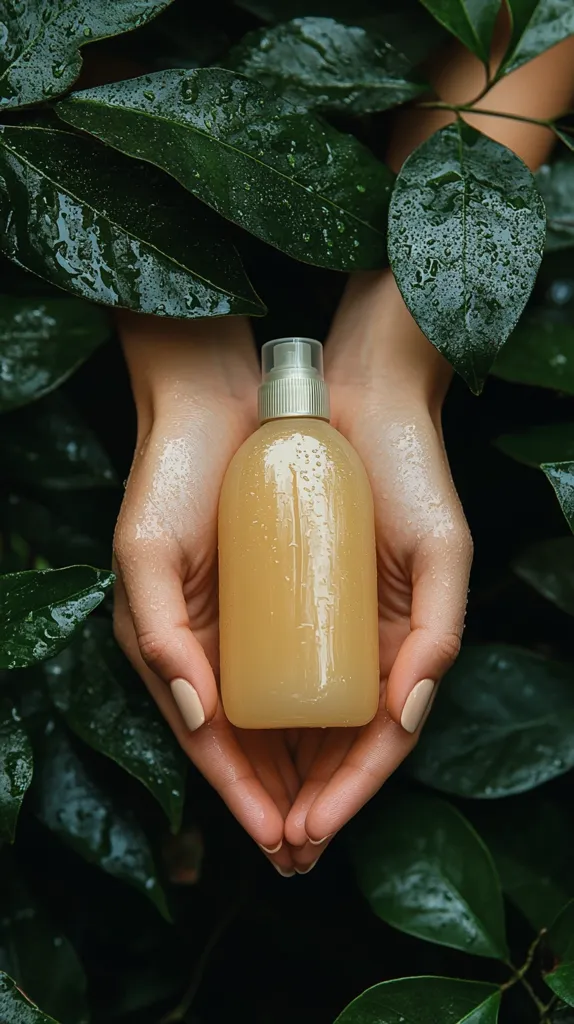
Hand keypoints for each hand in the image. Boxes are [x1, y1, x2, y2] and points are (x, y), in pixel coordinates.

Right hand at [113, 315, 298, 870]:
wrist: (219, 404)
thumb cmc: (172, 476)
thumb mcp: (145, 552)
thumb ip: (158, 634)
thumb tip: (199, 718)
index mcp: (172, 648)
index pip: (210, 743)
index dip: (242, 797)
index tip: (281, 840)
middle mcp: (212, 648)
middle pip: (249, 744)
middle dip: (280, 800)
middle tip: (313, 849)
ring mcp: (250, 627)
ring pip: (281, 719)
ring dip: (306, 772)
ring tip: (334, 815)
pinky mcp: (288, 601)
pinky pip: (306, 671)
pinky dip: (324, 715)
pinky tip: (348, 740)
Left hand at [283, 271, 472, 871]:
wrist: (350, 399)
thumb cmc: (408, 472)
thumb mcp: (441, 551)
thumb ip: (438, 631)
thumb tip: (406, 717)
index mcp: (401, 647)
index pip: (373, 742)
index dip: (346, 795)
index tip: (310, 832)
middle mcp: (354, 645)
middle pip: (326, 743)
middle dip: (303, 802)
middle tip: (279, 851)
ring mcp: (311, 624)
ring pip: (288, 720)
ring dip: (270, 775)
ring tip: (252, 821)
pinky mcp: (270, 598)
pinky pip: (256, 670)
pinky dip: (244, 717)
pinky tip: (225, 746)